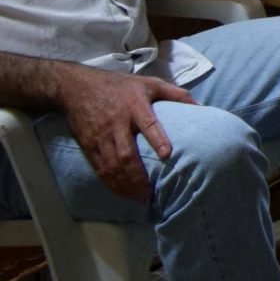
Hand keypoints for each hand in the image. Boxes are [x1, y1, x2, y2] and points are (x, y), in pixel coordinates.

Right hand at [59, 67, 192, 200]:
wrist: (76, 88)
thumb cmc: (119, 86)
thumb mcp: (149, 83)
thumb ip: (176, 95)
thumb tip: (202, 106)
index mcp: (135, 105)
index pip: (147, 123)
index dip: (157, 138)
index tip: (167, 155)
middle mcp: (116, 123)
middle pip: (126, 153)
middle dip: (138, 176)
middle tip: (151, 192)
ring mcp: (100, 136)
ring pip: (112, 165)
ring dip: (125, 184)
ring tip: (140, 197)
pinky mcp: (88, 145)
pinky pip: (99, 168)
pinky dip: (110, 182)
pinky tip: (122, 192)